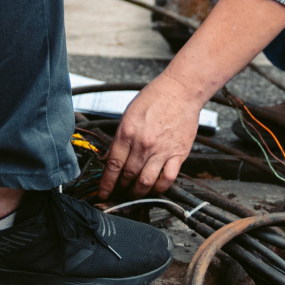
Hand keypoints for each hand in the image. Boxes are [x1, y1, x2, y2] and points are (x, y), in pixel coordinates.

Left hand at [99, 73, 203, 198]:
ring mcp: (161, 150)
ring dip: (138, 192)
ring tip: (135, 193)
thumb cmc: (155, 98)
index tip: (103, 193)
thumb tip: (110, 157)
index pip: (113, 165)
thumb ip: (119, 137)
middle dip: (121, 188)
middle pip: (128, 175)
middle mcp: (143, 144)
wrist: (181, 91)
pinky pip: (167, 178)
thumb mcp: (129, 114)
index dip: (106, 183)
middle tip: (120, 191)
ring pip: (146, 182)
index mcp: (127, 132)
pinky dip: (160, 187)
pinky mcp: (178, 153)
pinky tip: (155, 187)